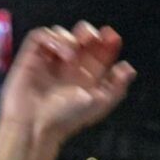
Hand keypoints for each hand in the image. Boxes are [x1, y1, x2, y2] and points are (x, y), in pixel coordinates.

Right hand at [0, 21, 136, 146]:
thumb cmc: (66, 119)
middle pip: (81, 40)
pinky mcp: (31, 57)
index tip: (113, 38)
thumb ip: (117, 87)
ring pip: (62, 34)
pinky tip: (62, 52)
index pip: (99, 54)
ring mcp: (50, 62)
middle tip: (94, 37)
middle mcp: (68, 68)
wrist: (37, 126)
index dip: (107, 44)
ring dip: (70, 37)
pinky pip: (41, 36)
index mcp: (86, 78)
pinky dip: (53, 38)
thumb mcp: (100, 104)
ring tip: (73, 54)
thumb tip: (128, 68)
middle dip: (89, 33)